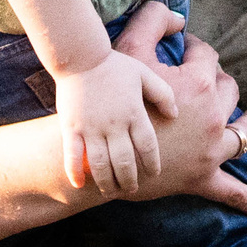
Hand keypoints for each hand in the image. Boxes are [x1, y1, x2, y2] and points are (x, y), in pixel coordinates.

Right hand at [54, 50, 164, 193]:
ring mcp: (91, 127)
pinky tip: (79, 184)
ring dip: (106, 181)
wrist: (80, 56)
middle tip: (132, 189)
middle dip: (130, 180)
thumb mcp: (145, 75)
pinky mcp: (71, 127)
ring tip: (111, 191)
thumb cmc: (114, 66)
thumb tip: (175, 114)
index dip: (151, 163)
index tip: (154, 173)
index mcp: (134, 113)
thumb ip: (162, 94)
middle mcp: (114, 124)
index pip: (147, 146)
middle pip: (125, 161)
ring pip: (100, 164)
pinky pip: (72, 154)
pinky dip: (75, 171)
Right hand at [106, 7, 246, 220]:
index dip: (197, 49)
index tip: (186, 49)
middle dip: (220, 81)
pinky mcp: (203, 177)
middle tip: (207, 79)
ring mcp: (212, 149)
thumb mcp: (129, 45)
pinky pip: (235, 192)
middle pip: (229, 91)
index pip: (209, 57)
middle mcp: (213, 116)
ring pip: (243, 132)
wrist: (96, 145)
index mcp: (199, 83)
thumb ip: (154, 18)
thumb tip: (180, 17)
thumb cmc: (112, 93)